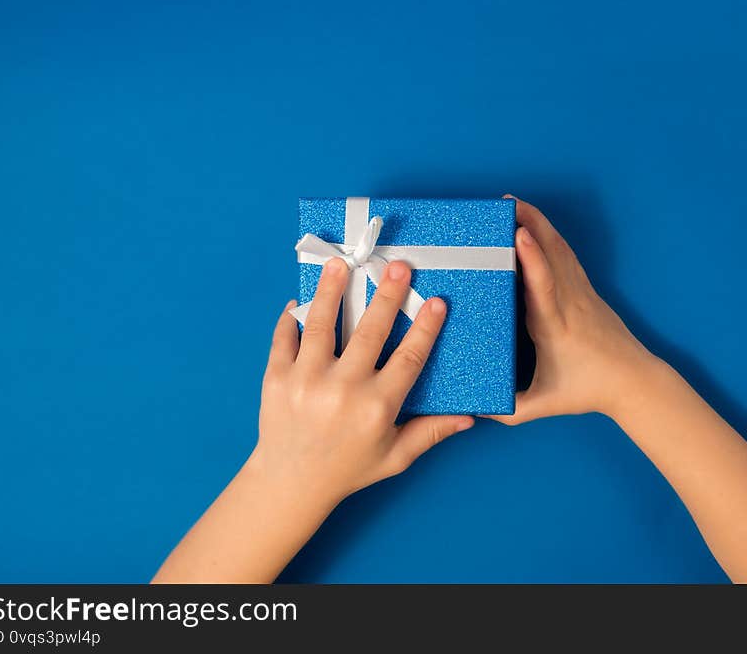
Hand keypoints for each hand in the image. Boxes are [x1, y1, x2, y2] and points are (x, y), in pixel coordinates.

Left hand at [252, 257, 474, 503]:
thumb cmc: (348, 469)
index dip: (426, 329)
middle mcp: (342, 390)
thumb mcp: (395, 457)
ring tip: (341, 265)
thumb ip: (430, 433)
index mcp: (375, 408)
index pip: (409, 359)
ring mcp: (306, 381)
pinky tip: (298, 300)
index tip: (436, 302)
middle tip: (398, 267)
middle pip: (370, 332)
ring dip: (331, 291)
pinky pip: (284, 338)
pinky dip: (290, 318)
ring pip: (322, 325)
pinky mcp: (276, 377)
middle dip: (386, 296)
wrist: (290, 482)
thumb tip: (469, 417)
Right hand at [490, 196, 657, 423]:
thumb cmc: (588, 391)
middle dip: (530, 223)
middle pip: (551, 254)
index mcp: (553, 326)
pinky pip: (566, 256)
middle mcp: (568, 303)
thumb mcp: (542, 405)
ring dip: (539, 223)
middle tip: (504, 203)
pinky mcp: (585, 291)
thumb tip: (473, 408)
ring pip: (560, 249)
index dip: (532, 258)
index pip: (543, 286)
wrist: (633, 381)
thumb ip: (507, 410)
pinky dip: (550, 236)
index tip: (518, 234)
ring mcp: (580, 293)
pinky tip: (537, 224)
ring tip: (515, 204)